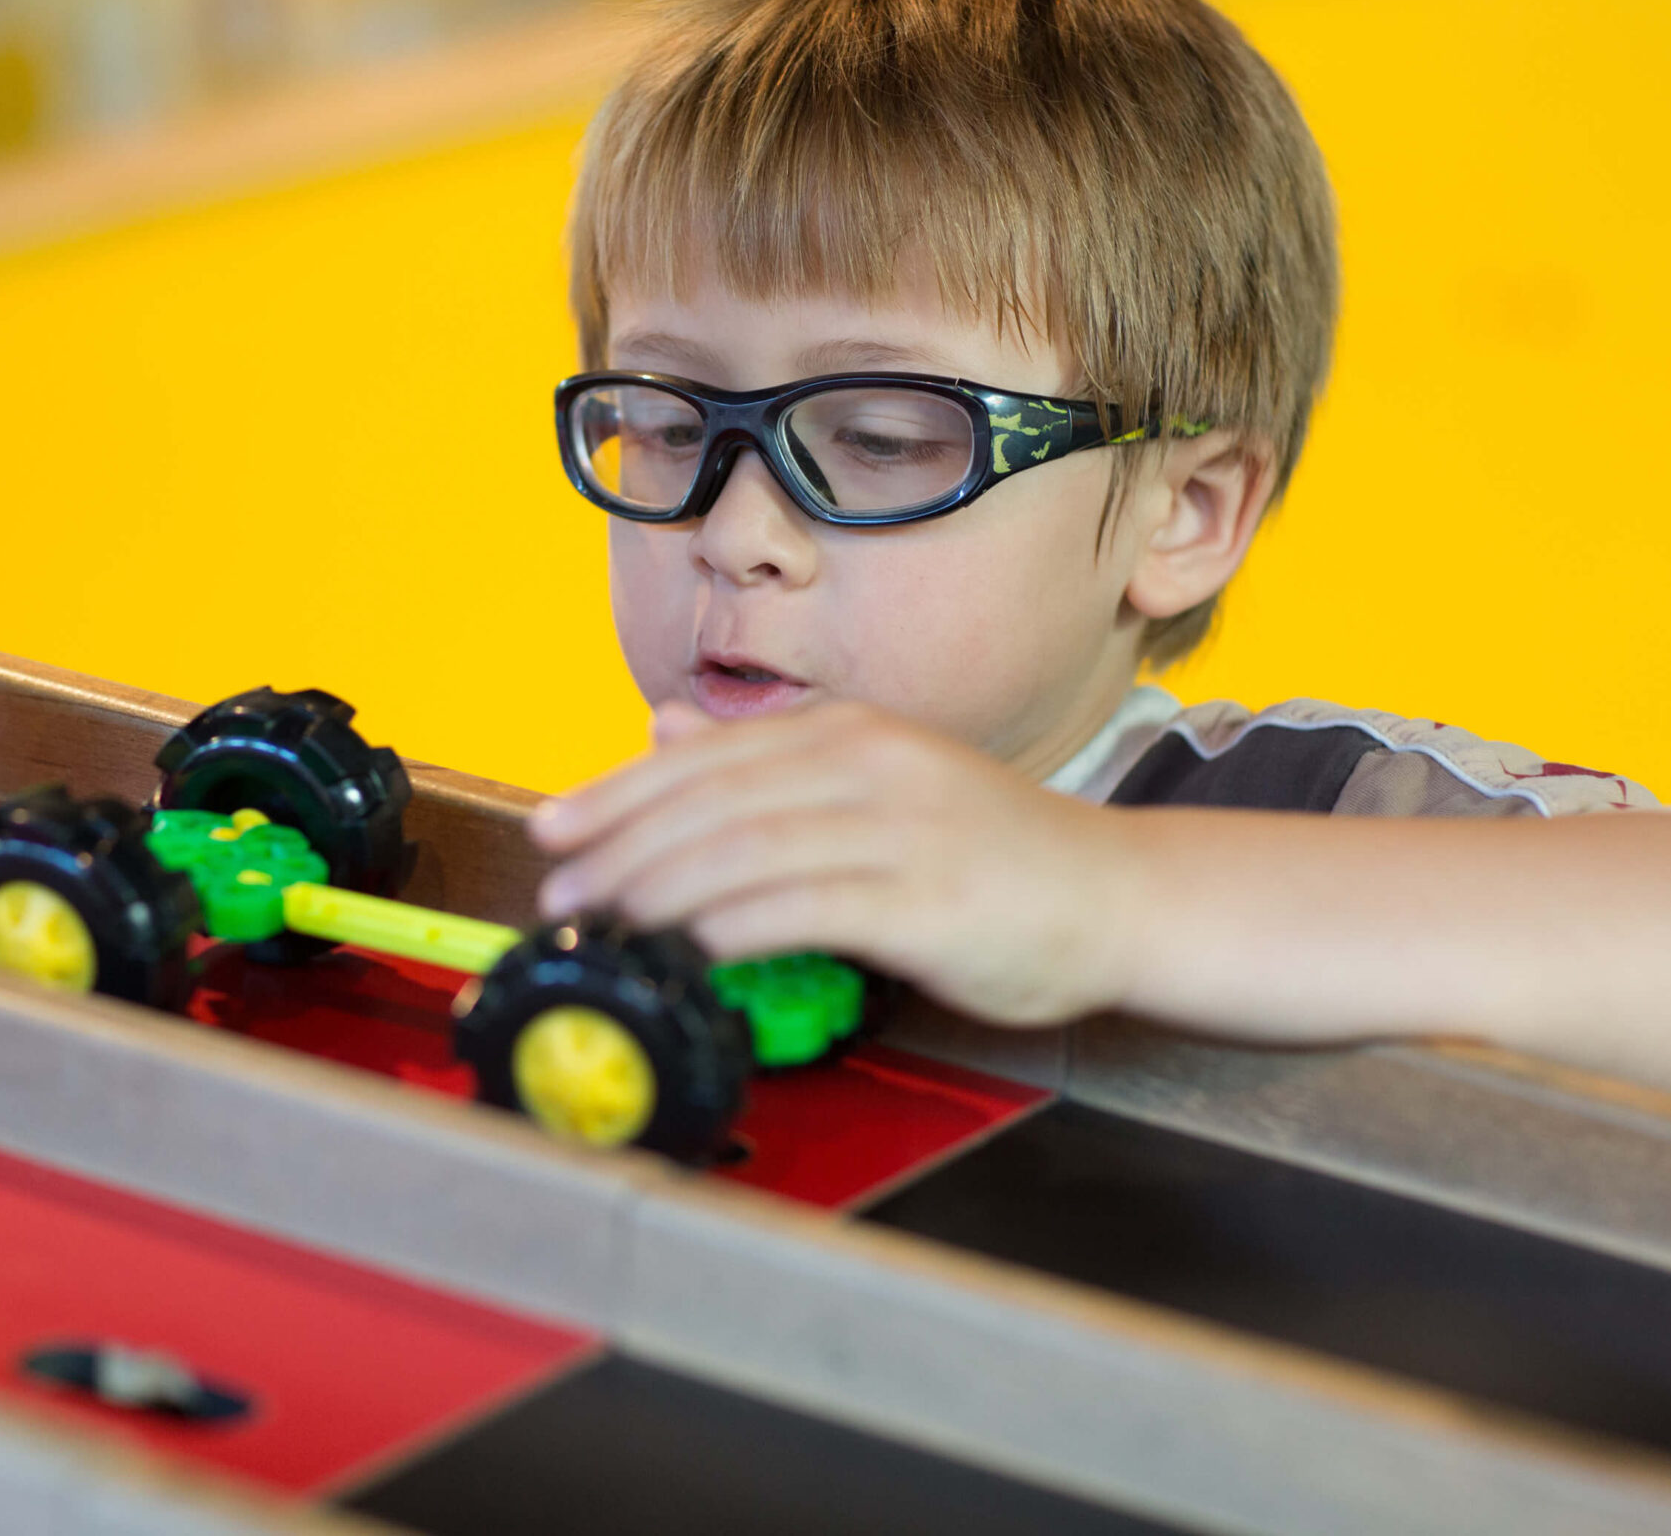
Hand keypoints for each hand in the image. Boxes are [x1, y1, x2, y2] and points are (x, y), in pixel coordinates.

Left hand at [529, 699, 1143, 1025]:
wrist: (1116, 896)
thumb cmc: (989, 853)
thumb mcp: (877, 781)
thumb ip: (772, 760)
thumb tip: (668, 729)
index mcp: (851, 733)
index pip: (707, 758)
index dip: (619, 794)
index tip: (554, 828)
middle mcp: (871, 767)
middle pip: (714, 801)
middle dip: (622, 845)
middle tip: (559, 888)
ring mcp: (902, 831)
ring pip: (750, 850)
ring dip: (662, 887)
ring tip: (606, 919)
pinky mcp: (928, 899)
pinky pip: (815, 906)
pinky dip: (745, 921)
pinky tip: (695, 942)